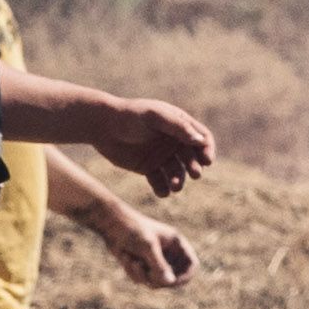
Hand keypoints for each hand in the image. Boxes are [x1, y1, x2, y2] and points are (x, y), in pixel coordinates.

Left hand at [93, 99, 215, 196]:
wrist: (101, 126)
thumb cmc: (130, 116)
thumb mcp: (155, 117)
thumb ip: (178, 127)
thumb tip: (200, 141)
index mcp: (178, 126)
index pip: (201, 138)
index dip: (207, 149)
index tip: (207, 160)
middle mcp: (173, 142)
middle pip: (192, 157)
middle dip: (195, 166)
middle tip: (195, 174)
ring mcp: (161, 156)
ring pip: (177, 172)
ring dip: (179, 180)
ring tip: (175, 186)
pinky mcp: (148, 169)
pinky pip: (160, 182)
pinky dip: (163, 189)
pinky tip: (162, 192)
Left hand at [98, 207, 196, 288]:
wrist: (111, 225)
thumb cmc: (132, 230)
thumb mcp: (147, 246)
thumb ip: (159, 265)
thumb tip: (170, 282)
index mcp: (176, 243)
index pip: (192, 265)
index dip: (185, 276)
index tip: (173, 282)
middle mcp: (169, 253)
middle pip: (175, 278)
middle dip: (159, 279)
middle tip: (147, 277)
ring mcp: (157, 260)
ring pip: (157, 281)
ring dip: (142, 275)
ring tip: (131, 261)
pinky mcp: (144, 266)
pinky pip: (144, 280)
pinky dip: (133, 273)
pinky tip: (126, 258)